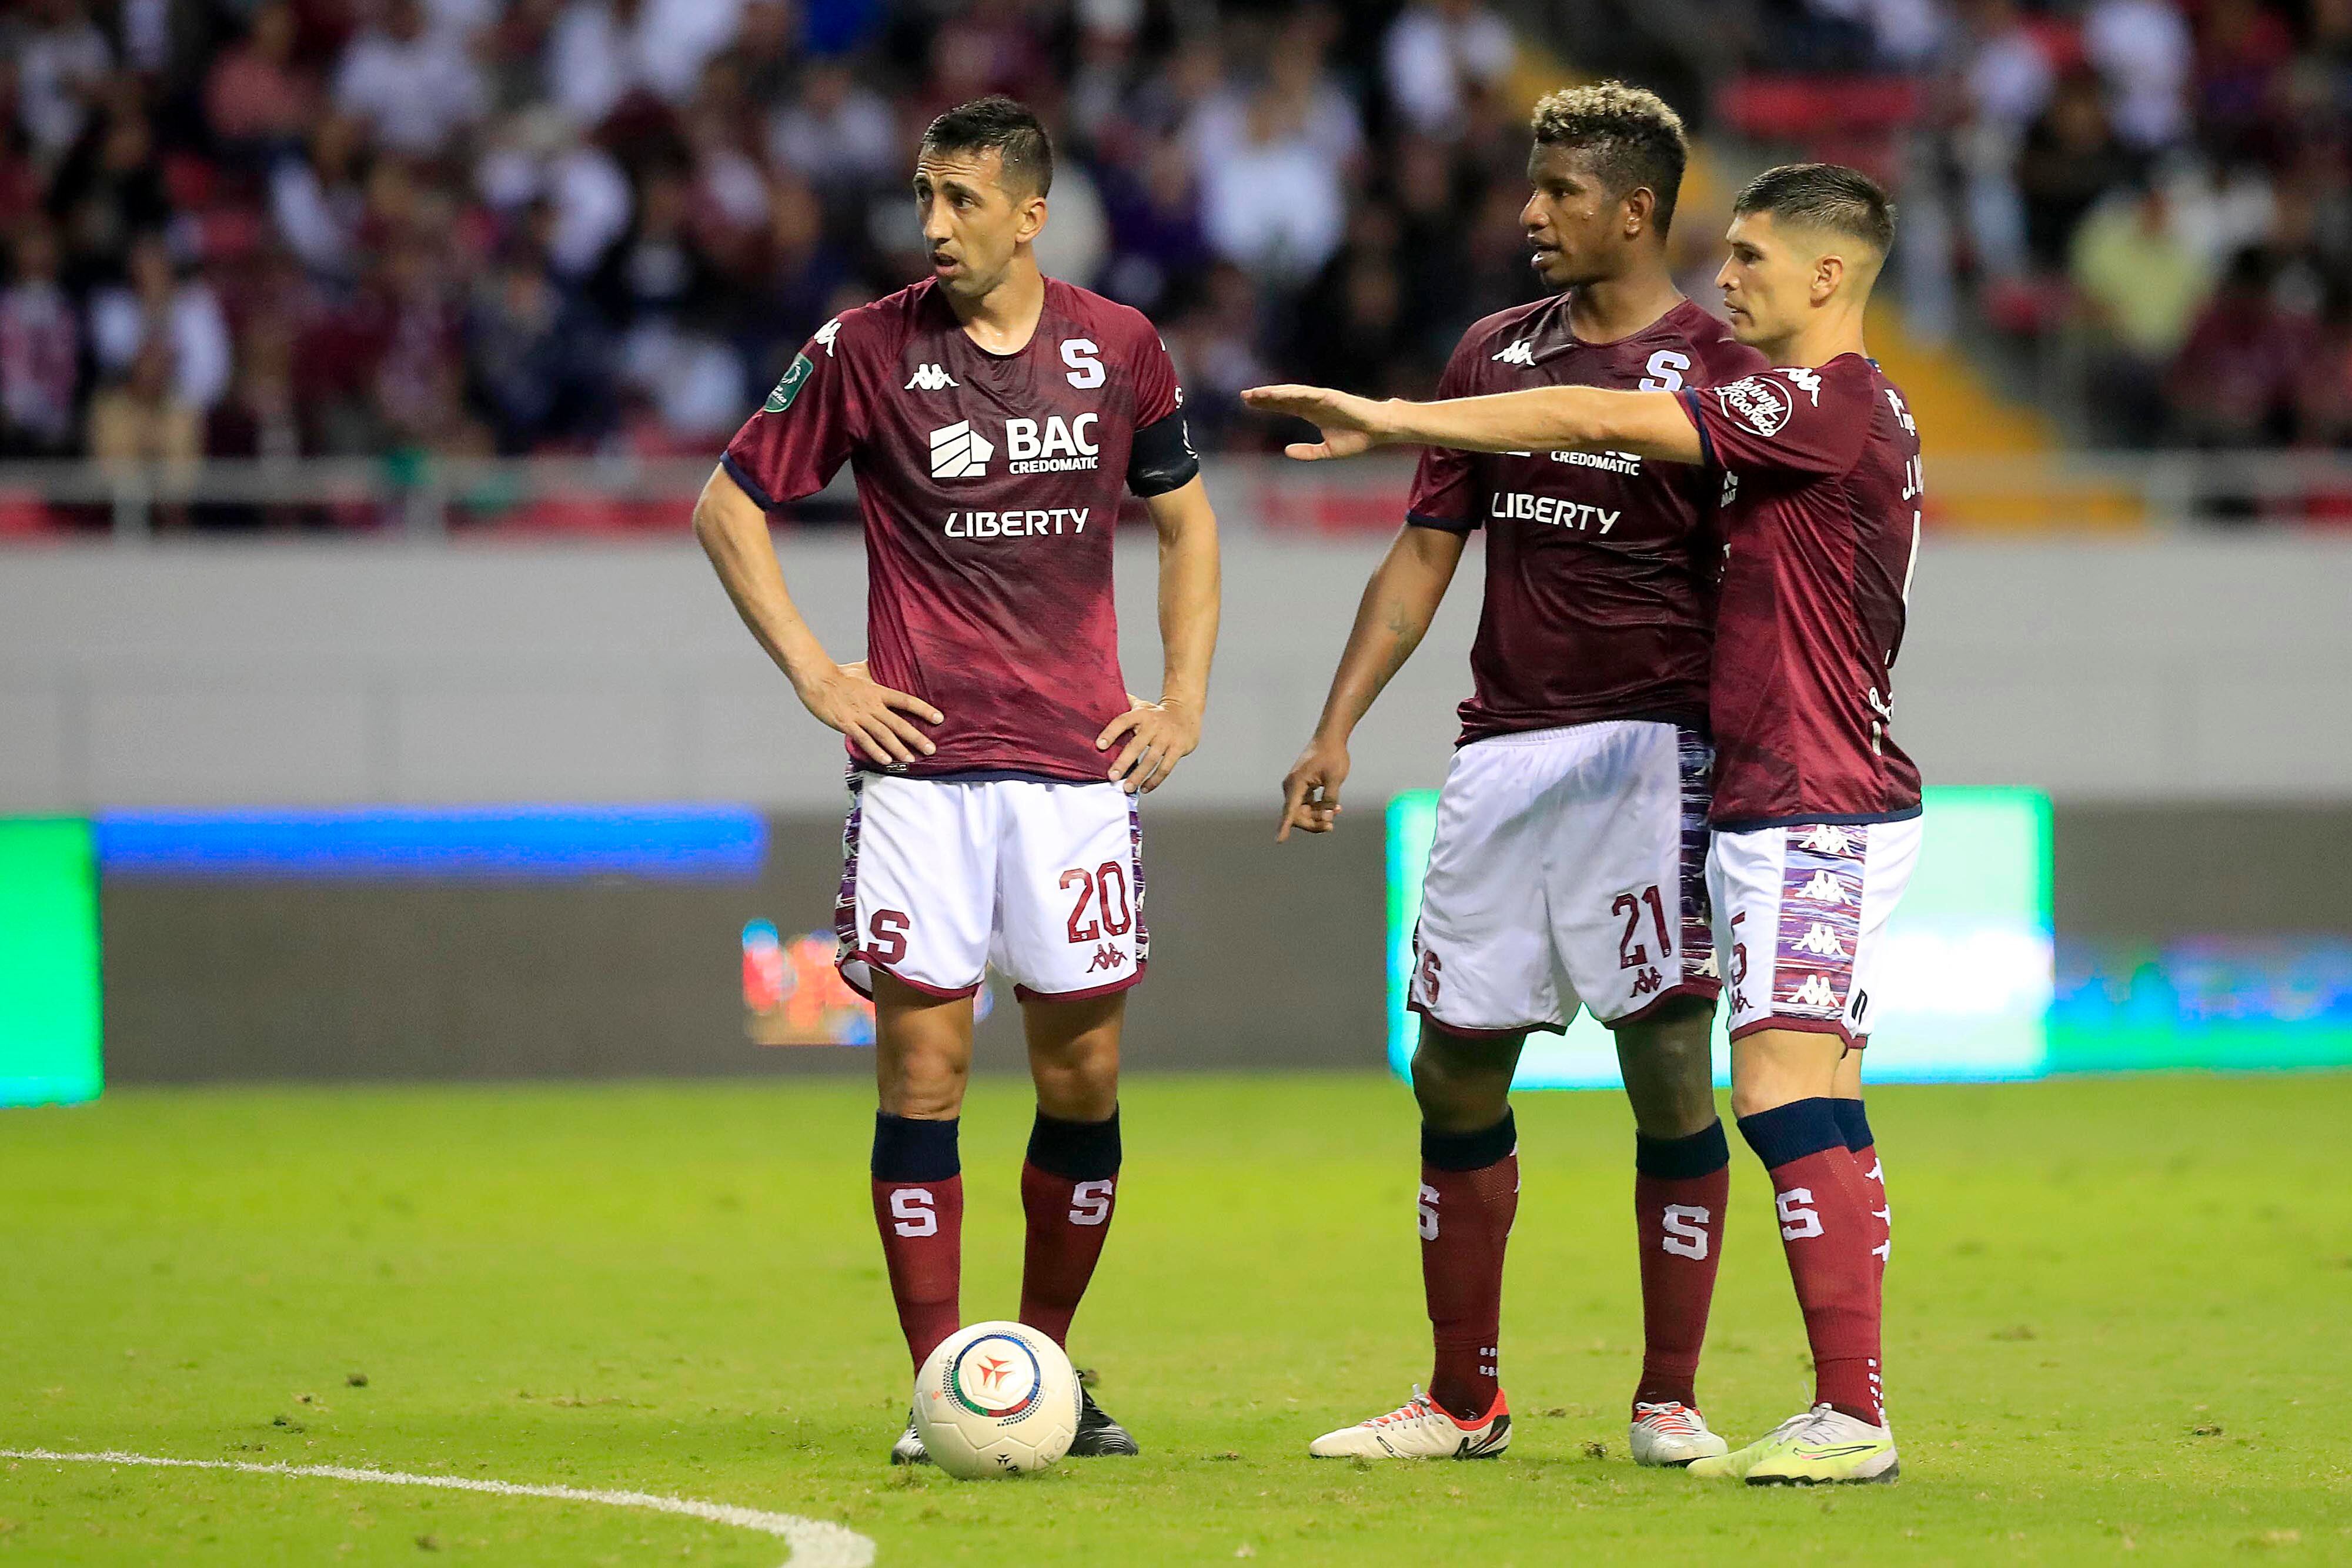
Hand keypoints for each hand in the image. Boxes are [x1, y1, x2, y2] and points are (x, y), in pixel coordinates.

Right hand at [794, 660, 941, 766]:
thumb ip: (877, 669)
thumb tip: (886, 661)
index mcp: (878, 691)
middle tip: (931, 749)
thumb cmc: (838, 674)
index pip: (907, 701)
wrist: (816, 678)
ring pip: (884, 735)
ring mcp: (860, 715)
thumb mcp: (862, 669)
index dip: (924, 710)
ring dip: (899, 748)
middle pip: (899, 723)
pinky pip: (864, 740)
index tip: (939, 719)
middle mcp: (873, 704)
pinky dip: (875, 751)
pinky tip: (886, 760)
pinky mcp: (846, 724)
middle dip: (917, 738)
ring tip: (911, 759)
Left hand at [1096, 695, 1200, 793]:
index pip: (1122, 721)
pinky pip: (1165, 768)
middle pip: (1136, 745)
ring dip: (1138, 776)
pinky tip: (1144, 787)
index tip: (1100, 745)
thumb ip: (1123, 704)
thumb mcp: (1141, 705)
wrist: (1186, 712)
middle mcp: (1154, 725)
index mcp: (1141, 714)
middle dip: (1123, 762)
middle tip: (1112, 776)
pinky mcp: (1178, 748)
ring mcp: (1167, 738)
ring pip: (1151, 760)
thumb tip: (1100, 701)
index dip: (1110, 733)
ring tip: (1127, 787)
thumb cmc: (1157, 714)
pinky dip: (1154, 780)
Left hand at [1239, 385, 1391, 460]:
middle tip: (1244, 395)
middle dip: (1264, 396)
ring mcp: (1321, 398)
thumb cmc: (1357, 438)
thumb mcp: (1327, 450)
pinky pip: (1310, 394)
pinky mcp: (1332, 397)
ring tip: (1257, 393)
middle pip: (1283, 397)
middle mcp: (1313, 403)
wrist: (1378, 430)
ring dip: (1275, 392)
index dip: (1266, 404)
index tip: (1248, 403)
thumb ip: (1307, 452)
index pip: (1283, 406)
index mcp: (1311, 412)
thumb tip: (1286, 451)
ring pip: (1293, 393)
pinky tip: (1281, 393)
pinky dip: (1295, 393)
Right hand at [1278, 733, 1349, 840]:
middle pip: (1297, 815)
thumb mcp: (1335, 778)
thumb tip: (1327, 818)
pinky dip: (1319, 808)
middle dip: (1313, 822)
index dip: (1284, 827)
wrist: (1330, 739)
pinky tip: (1335, 808)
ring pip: (1302, 811)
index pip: (1290, 810)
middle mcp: (1291, 787)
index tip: (1279, 840)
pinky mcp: (1301, 788)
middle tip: (1331, 824)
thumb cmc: (1332, 755)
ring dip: (1318, 815)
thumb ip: (1330, 800)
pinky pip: (1306, 805)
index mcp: (1297, 783)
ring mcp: (1295, 787)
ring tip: (1338, 811)